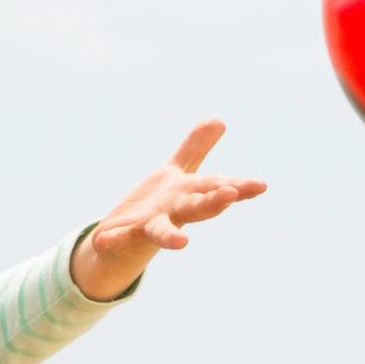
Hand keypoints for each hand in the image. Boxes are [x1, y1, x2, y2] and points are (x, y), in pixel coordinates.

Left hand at [70, 122, 266, 301]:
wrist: (122, 242)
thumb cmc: (157, 207)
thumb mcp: (176, 174)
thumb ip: (195, 149)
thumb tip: (219, 121)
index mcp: (187, 195)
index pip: (216, 188)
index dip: (239, 187)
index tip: (261, 186)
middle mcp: (172, 213)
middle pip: (196, 208)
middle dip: (213, 202)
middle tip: (231, 195)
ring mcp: (148, 227)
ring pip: (162, 230)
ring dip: (170, 236)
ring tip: (181, 243)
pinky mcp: (123, 236)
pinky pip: (117, 238)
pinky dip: (111, 239)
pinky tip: (103, 239)